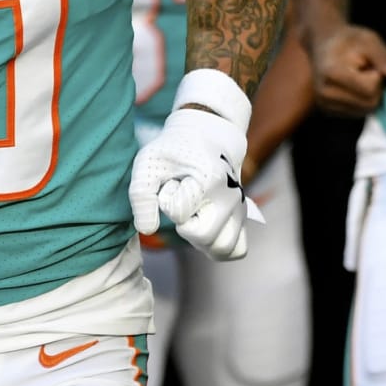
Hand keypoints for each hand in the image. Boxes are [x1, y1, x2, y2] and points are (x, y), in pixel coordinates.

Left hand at [129, 107, 248, 260]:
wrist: (205, 136)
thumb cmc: (173, 150)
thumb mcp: (149, 162)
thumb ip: (141, 195)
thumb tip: (146, 230)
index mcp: (209, 179)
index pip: (178, 212)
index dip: (165, 199)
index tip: (171, 181)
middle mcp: (231, 195)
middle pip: (203, 236)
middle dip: (183, 223)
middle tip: (182, 200)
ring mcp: (241, 208)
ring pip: (221, 249)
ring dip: (200, 239)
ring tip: (194, 214)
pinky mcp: (243, 218)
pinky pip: (236, 250)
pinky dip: (218, 247)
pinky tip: (205, 228)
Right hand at [308, 24, 385, 117]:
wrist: (324, 45)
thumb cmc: (349, 41)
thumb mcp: (368, 39)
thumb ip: (383, 56)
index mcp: (332, 73)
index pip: (370, 89)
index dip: (377, 76)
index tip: (369, 63)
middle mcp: (325, 93)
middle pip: (369, 104)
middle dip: (375, 88)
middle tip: (365, 70)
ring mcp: (325, 104)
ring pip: (365, 111)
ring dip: (369, 95)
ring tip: (359, 78)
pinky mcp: (328, 110)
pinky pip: (358, 113)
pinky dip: (361, 101)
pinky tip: (354, 86)